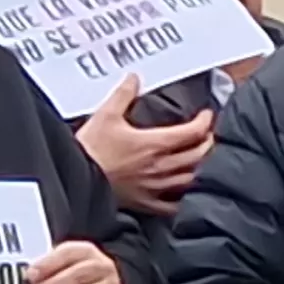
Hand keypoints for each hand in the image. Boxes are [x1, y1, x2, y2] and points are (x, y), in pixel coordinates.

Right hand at [75, 76, 215, 217]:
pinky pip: (173, 205)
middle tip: (209, 134)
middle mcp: (160, 166)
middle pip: (198, 155)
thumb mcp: (105, 115)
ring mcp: (155, 186)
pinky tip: (189, 194)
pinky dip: (185, 198)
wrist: (74, 177)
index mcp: (154, 144)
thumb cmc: (90, 149)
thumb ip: (123, 95)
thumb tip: (134, 78)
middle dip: (209, 142)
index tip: (207, 116)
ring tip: (205, 159)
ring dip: (202, 167)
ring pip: (191, 179)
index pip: (192, 132)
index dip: (205, 122)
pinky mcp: (146, 203)